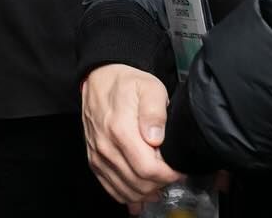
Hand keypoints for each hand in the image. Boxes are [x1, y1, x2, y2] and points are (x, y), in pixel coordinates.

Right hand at [81, 64, 184, 207]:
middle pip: (137, 183)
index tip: (178, 169)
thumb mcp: (149, 87)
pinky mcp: (94, 158)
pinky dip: (126, 194)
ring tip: (159, 183)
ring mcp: (97, 154)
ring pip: (124, 190)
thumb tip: (155, 138)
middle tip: (171, 174)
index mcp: (120, 129)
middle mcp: (105, 145)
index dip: (168, 175)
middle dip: (159, 184)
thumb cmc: (127, 83)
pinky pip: (109, 187)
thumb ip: (154, 111)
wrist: (100, 77)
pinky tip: (140, 192)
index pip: (148, 169)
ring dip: (145, 192)